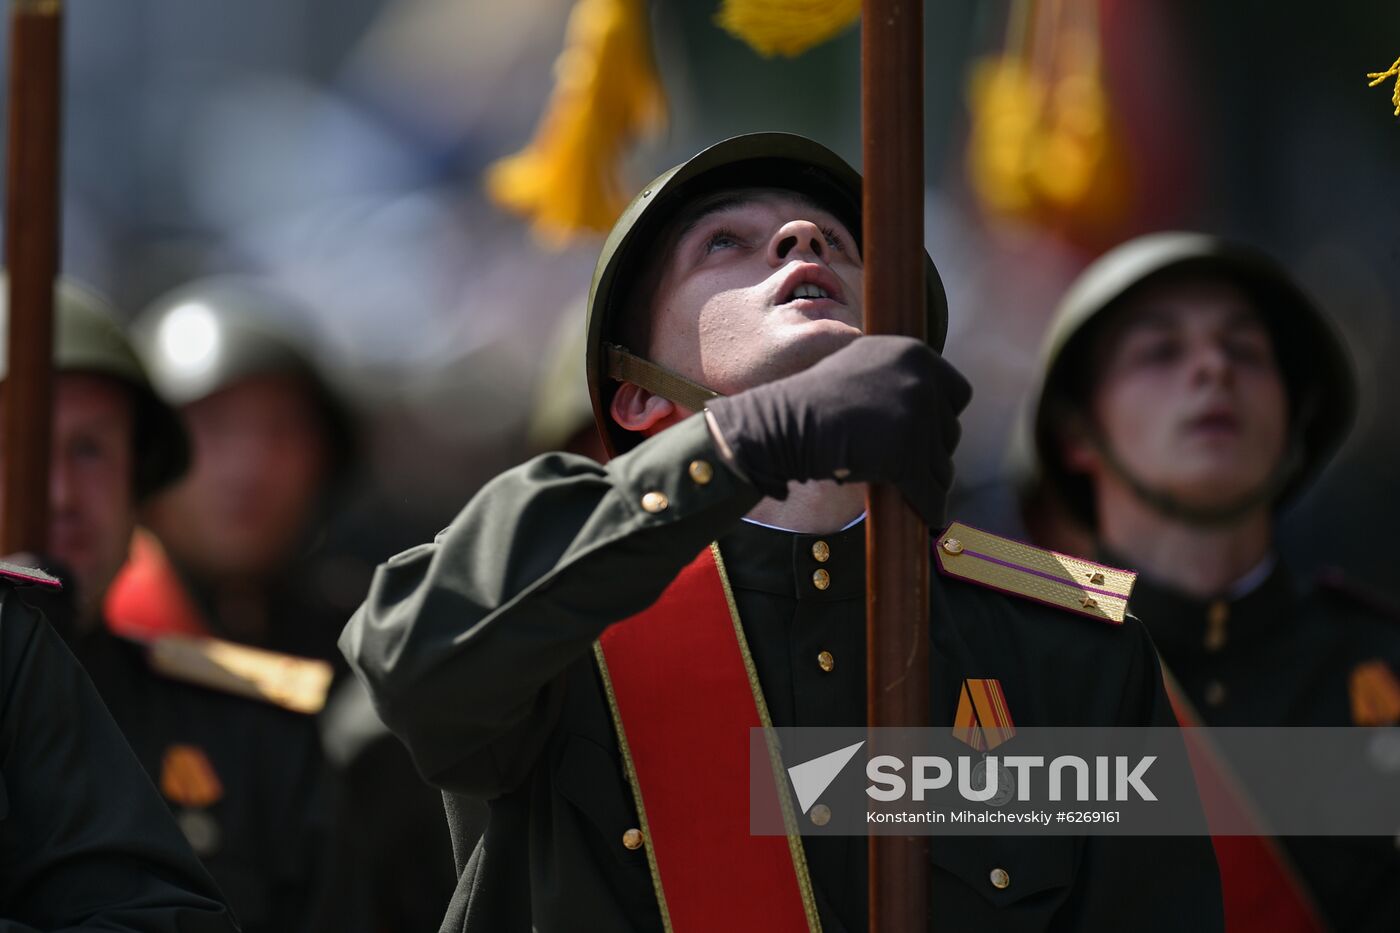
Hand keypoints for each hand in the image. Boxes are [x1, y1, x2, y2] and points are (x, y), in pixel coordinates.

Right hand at [705, 336, 971, 525]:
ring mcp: (916, 420)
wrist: (785, 425)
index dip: (943, 415)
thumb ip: (897, 375)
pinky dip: (930, 508)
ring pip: (942, 466)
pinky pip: (930, 493)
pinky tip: (930, 517)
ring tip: (910, 490)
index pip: (959, 393)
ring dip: (929, 482)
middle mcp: (922, 382)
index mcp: (914, 353)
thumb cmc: (814, 400)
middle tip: (907, 462)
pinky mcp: (908, 459)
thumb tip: (928, 399)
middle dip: (933, 451)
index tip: (927, 431)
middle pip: (950, 432)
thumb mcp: (862, 364)